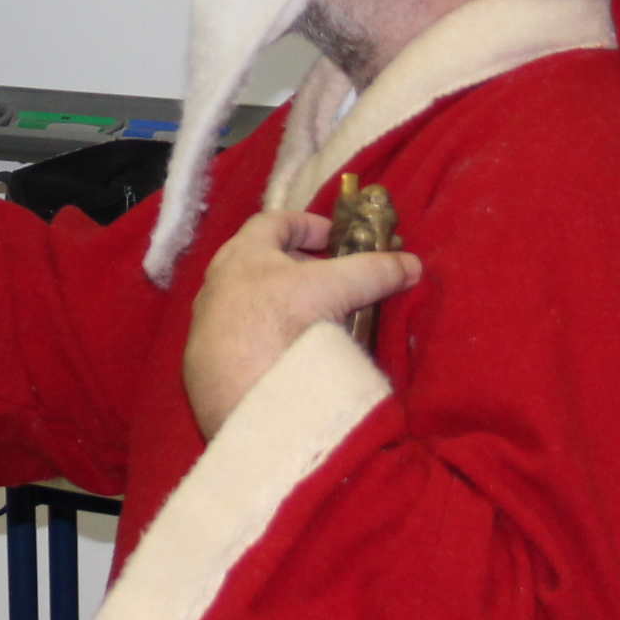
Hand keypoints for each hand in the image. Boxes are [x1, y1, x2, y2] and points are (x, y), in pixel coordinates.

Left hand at [182, 211, 421, 436]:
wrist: (243, 397)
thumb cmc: (282, 323)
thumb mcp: (334, 289)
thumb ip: (373, 272)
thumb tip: (411, 264)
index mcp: (240, 255)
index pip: (273, 222)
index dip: (308, 224)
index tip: (335, 238)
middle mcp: (217, 286)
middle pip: (258, 262)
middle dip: (297, 267)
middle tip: (330, 280)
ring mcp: (208, 327)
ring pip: (249, 303)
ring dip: (283, 304)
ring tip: (317, 319)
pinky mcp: (208, 365)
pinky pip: (244, 340)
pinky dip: (269, 339)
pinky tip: (292, 356)